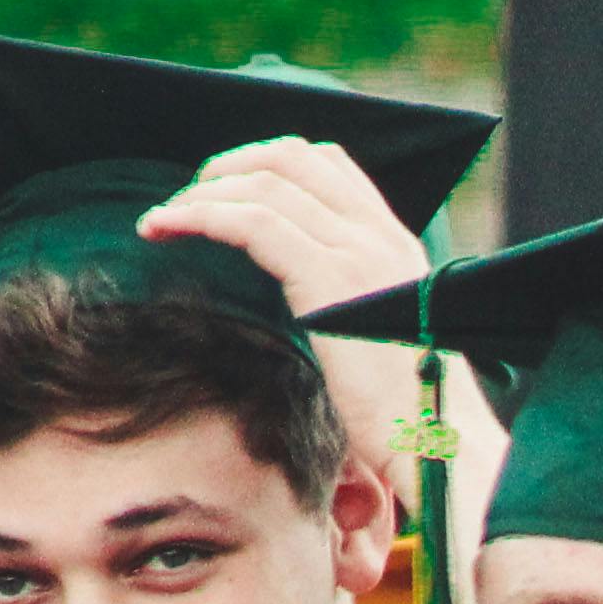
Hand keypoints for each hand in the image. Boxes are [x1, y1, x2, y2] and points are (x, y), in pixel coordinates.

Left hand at [144, 141, 443, 474]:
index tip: (227, 194)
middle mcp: (379, 235)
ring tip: (163, 219)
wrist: (439, 445)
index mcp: (395, 243)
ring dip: (201, 194)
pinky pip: (250, 222)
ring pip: (263, 184)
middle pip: (290, 158)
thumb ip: (349, 301)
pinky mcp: (329, 278)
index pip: (327, 164)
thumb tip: (302, 300)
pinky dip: (198, 216)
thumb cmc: (410, 414)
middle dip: (228, 168)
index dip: (265, 165)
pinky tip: (163, 230)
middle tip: (188, 199)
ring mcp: (358, 251)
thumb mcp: (383, 339)